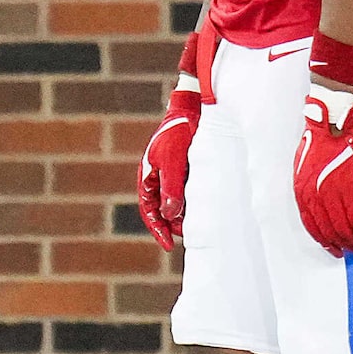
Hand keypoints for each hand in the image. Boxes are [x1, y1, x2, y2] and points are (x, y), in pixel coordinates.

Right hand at [136, 92, 202, 251]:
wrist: (192, 108)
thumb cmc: (178, 133)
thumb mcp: (172, 162)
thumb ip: (171, 188)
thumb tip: (170, 215)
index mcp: (148, 177)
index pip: (149, 211)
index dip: (158, 229)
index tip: (168, 245)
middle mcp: (157, 178)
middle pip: (162, 209)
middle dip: (173, 224)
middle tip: (188, 235)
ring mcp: (171, 174)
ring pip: (175, 201)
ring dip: (184, 213)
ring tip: (197, 223)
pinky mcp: (185, 169)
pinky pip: (186, 191)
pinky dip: (193, 201)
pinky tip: (204, 206)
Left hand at [293, 86, 352, 256]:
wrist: (330, 121)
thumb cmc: (321, 140)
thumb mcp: (309, 167)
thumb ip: (318, 188)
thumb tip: (331, 205)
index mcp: (301, 190)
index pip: (310, 223)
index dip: (323, 238)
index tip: (333, 247)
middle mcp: (312, 194)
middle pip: (326, 228)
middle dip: (339, 242)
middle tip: (351, 251)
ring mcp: (329, 191)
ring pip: (341, 225)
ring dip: (352, 239)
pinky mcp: (347, 185)